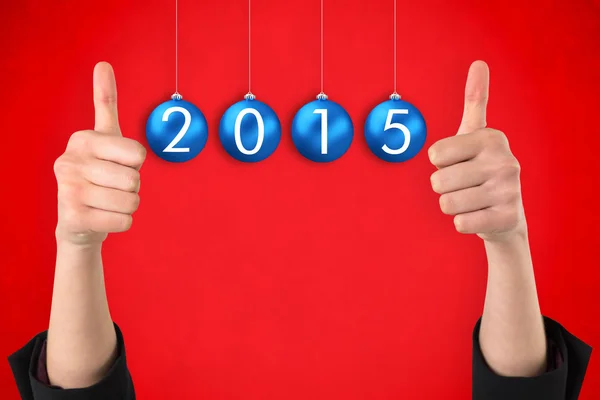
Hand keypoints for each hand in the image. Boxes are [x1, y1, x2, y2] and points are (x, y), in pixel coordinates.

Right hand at [54, 62, 145, 245]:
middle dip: (132, 188)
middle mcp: (70, 160)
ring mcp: (68, 189)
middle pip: (135, 179)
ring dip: (128, 206)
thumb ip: (105, 103)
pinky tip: (102, 218)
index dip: (135, 165)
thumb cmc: (99, 176)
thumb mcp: (105, 139)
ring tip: (107, 202)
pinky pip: (124, 221)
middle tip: (112, 188)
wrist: (79, 222)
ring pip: (132, 202)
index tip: (116, 165)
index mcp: (84, 139)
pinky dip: (121, 223)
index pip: (138, 153)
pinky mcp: (73, 216)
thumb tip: (103, 63)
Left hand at [428, 61, 525, 241]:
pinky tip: (479, 215)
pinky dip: (463, 222)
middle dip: (443, 187)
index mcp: (491, 138)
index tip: (458, 162)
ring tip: (471, 200)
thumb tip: (479, 63)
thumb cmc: (481, 169)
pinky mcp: (506, 218)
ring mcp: (508, 191)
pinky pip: (460, 223)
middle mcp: (504, 161)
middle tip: (464, 185)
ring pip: (446, 204)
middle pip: (437, 182)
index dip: (439, 163)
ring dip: (452, 206)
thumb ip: (475, 101)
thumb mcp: (476, 135)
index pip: (434, 155)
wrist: (506, 215)